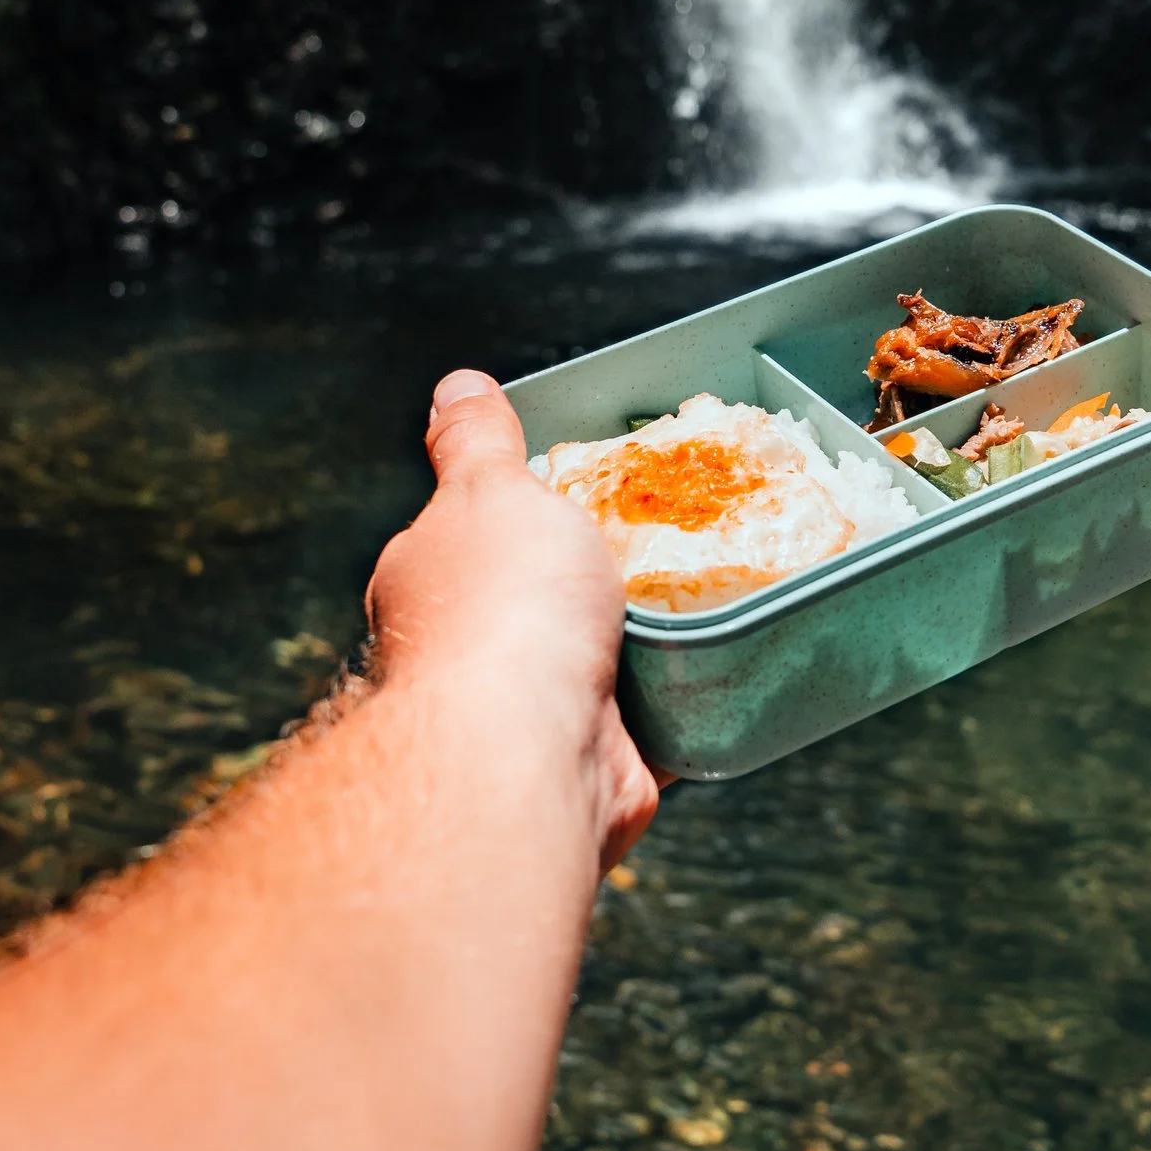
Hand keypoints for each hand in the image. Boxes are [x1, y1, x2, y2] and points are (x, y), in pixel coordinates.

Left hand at [365, 370, 661, 870]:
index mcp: (427, 585)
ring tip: (705, 591)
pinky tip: (722, 664)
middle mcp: (465, 657)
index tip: (579, 493)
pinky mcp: (593, 762)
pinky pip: (651, 722)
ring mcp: (526, 716)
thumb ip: (477, 441)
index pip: (466, 537)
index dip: (519, 513)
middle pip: (538, 601)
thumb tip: (456, 388)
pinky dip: (684, 698)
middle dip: (592, 579)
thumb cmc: (502, 608)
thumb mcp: (492, 489)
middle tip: (663, 538)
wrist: (531, 748)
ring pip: (598, 663)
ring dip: (644, 640)